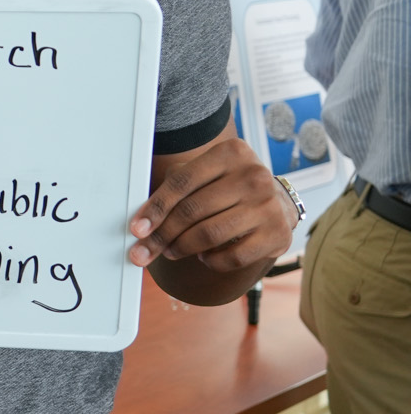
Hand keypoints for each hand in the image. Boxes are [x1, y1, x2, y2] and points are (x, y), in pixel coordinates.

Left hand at [128, 136, 294, 272]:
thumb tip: (141, 221)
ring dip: (182, 248)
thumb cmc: (227, 188)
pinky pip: (232, 256)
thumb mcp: (206, 174)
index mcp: (231, 153)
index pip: (182, 183)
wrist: (276, 203)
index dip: (155, 208)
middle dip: (162, 234)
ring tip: (171, 250)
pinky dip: (211, 260)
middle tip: (144, 250)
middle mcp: (253, 176)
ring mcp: (268, 206)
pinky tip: (203, 255)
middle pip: (192, 210)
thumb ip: (175, 187)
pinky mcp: (277, 234)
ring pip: (209, 235)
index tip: (137, 229)